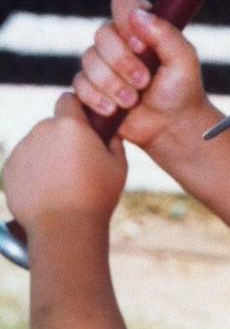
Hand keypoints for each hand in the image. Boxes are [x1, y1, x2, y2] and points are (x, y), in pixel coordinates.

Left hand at [2, 93, 126, 230]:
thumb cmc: (97, 197)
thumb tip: (110, 132)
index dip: (76, 110)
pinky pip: (24, 164)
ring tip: (63, 184)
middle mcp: (42, 130)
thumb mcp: (119, 166)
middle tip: (78, 165)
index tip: (83, 124)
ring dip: (48, 157)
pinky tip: (49, 192)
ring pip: (37, 145)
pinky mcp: (9, 168)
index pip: (68, 100)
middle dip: (63, 139)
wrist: (64, 228)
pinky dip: (34, 173)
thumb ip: (114, 142)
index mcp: (70, 125)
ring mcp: (22, 149)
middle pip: (53, 126)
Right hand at [73, 0, 217, 151]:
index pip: (123, 5)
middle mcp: (119, 40)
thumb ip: (166, 34)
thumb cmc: (182, 92)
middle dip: (122, 62)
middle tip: (143, 82)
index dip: (127, 24)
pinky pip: (79, 84)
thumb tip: (137, 15)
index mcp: (143, 27)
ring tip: (132, 101)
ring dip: (112, 84)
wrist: (171, 128)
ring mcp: (103, 63)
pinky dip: (96, 98)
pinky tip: (113, 110)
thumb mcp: (184, 61)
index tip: (142, 47)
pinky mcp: (92, 86)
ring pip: (89, 60)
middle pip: (102, 35)